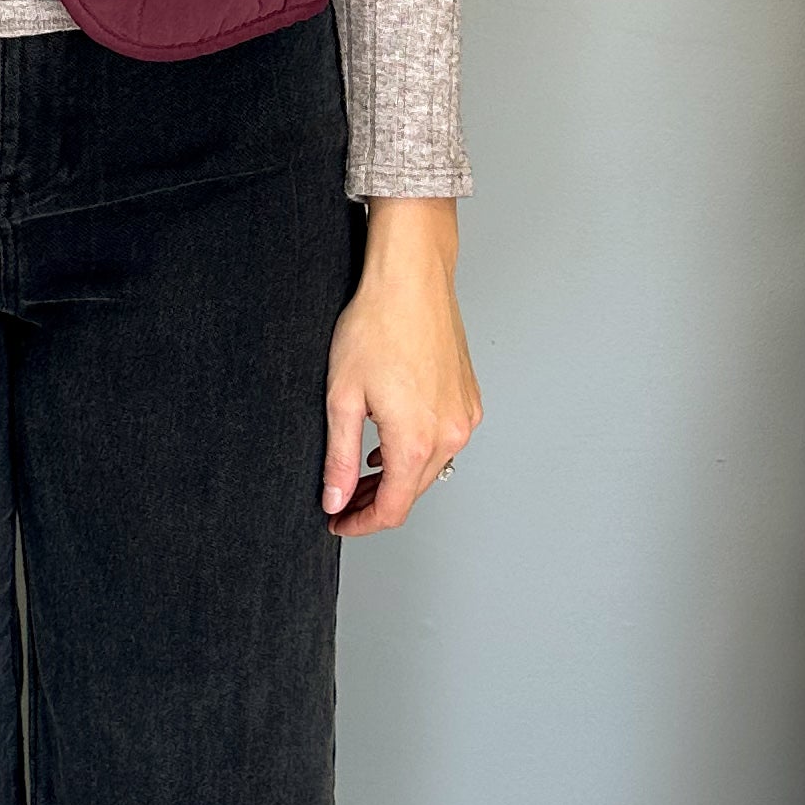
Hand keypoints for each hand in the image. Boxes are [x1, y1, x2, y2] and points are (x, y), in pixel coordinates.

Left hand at [323, 197, 479, 538]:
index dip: (362, 524)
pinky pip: (444, 441)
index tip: (339, 521)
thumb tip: (335, 500)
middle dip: (376, 502)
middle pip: (413, 492)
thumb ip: (338, 458)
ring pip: (431, 468)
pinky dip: (417, 450)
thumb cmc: (376, 326)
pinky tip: (390, 440)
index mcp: (416, 441)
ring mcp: (464, 416)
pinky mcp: (469, 399)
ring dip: (397, 476)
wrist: (411, 280)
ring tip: (360, 470)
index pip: (393, 509)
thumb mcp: (342, 398)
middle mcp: (450, 434)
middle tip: (341, 498)